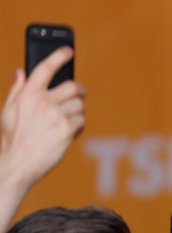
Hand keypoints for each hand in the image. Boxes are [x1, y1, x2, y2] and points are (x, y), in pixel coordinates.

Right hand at [0, 47, 83, 225]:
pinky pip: (82, 120)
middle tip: (79, 94)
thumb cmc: (13, 138)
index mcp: (27, 94)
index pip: (45, 68)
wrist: (19, 163)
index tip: (69, 50)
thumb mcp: (9, 111)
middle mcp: (42, 101)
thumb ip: (17, 90)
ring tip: (68, 121)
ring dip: (78, 111)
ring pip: (79, 104)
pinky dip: (79, 125)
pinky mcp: (67, 128)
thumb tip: (21, 71)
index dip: (58, 56)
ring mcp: (56, 114)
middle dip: (78, 90)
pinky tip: (69, 132)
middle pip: (72, 87)